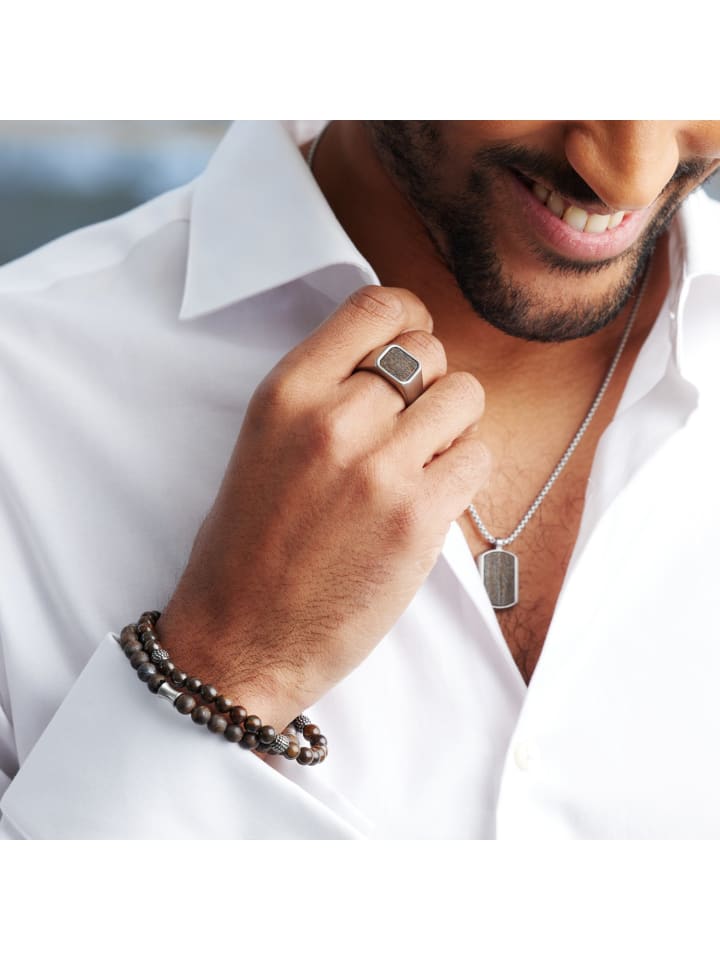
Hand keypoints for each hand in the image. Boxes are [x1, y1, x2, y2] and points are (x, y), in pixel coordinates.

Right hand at [159, 286, 489, 728]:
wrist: (242, 638)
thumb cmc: (248, 546)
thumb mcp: (264, 443)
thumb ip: (326, 393)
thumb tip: (398, 361)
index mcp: (287, 393)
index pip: (376, 306)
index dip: (409, 318)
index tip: (413, 343)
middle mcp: (333, 419)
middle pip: (429, 352)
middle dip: (430, 384)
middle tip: (412, 426)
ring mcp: (379, 469)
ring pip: (466, 396)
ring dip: (454, 425)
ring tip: (424, 462)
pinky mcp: (418, 520)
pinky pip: (478, 457)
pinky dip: (465, 473)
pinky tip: (431, 499)